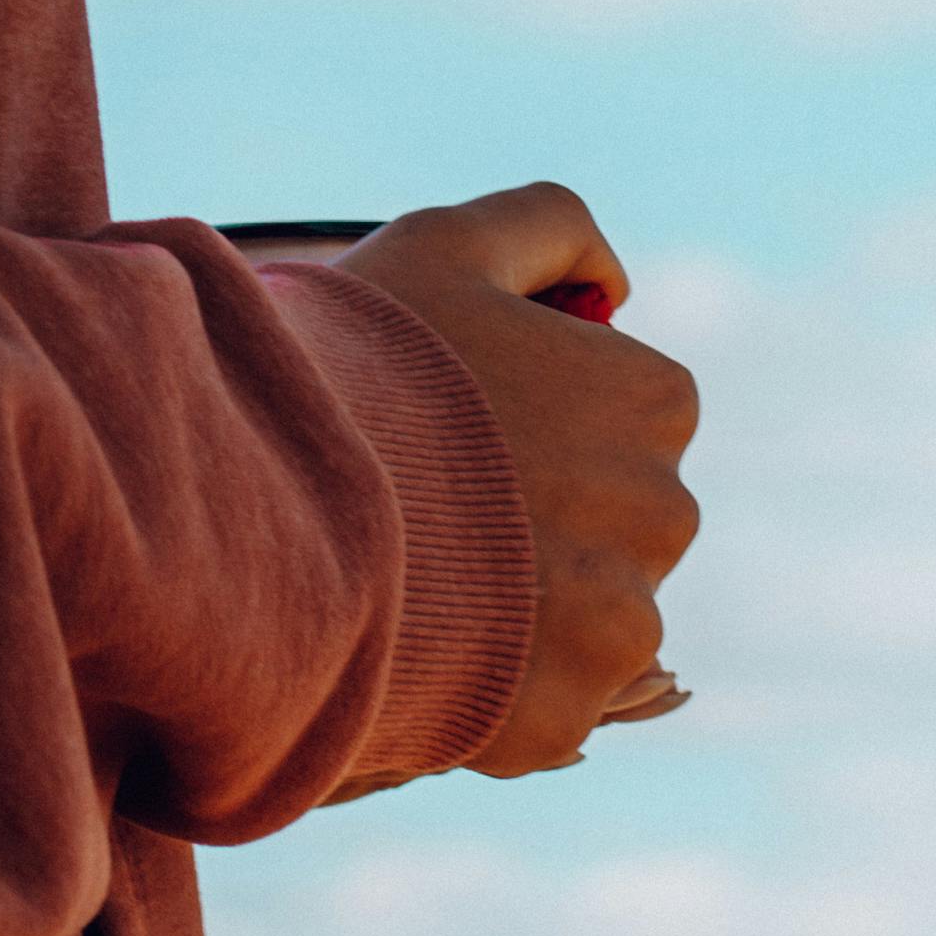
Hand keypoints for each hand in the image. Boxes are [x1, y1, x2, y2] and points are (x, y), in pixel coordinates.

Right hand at [334, 184, 700, 777]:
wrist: (270, 509)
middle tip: (430, 509)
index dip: (533, 424)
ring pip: (586, 617)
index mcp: (654, 399)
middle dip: (540, 519)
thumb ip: (550, 224)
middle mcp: (664, 511)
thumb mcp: (445, 245)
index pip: (622, 417)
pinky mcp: (569, 711)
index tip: (453, 433)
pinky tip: (420, 644)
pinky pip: (544, 700)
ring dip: (521, 607)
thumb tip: (616, 285)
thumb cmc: (354, 364)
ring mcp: (621, 621)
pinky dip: (492, 685)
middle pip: (613, 522)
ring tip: (416, 578)